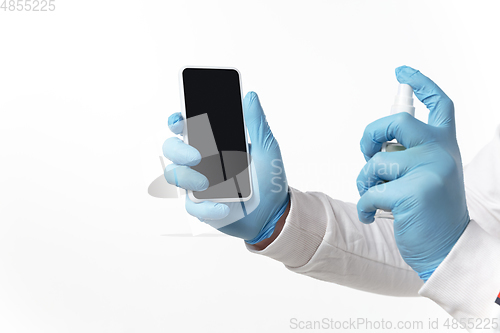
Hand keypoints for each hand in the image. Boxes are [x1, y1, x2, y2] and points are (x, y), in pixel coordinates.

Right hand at [162, 92, 289, 242]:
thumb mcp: (266, 149)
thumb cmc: (269, 179)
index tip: (179, 120)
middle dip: (179, 150)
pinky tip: (223, 207)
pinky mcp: (201, 207)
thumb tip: (250, 96)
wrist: (275, 213)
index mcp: (213, 144)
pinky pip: (191, 206)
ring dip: (188, 178)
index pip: (186, 127)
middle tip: (197, 156)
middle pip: (172, 148)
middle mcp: (201, 162)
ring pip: (174, 175)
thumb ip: (257, 123)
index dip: (176, 121)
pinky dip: (206, 208)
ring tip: (209, 184)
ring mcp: (198, 184)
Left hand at [356, 66, 469, 280]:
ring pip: (376, 162)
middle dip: (371, 134)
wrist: (446, 249)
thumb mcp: (428, 175)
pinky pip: (370, 190)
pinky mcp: (413, 192)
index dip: (421, 83)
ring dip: (365, 181)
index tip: (402, 71)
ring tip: (373, 196)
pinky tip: (370, 215)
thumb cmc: (429, 211)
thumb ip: (409, 154)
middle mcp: (441, 152)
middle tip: (366, 152)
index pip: (439, 104)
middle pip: (397, 121)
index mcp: (445, 145)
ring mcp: (429, 170)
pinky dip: (363, 205)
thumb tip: (375, 144)